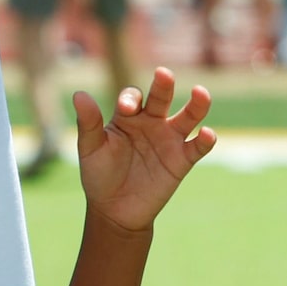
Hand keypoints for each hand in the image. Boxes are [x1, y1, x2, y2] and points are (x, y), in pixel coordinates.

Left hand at [73, 70, 216, 237]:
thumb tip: (79, 94)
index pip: (133, 97)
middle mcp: (151, 122)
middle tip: (164, 75)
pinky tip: (207, 134)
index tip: (127, 108)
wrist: (115, 211)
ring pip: (188, 116)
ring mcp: (169, 140)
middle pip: (161, 98)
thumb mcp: (91, 149)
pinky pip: (197, 147)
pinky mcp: (182, 160)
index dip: (130, 99)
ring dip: (197, 104)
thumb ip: (88, 123)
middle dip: (163, 86)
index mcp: (128, 116)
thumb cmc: (100, 175)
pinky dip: (205, 140)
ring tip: (201, 93)